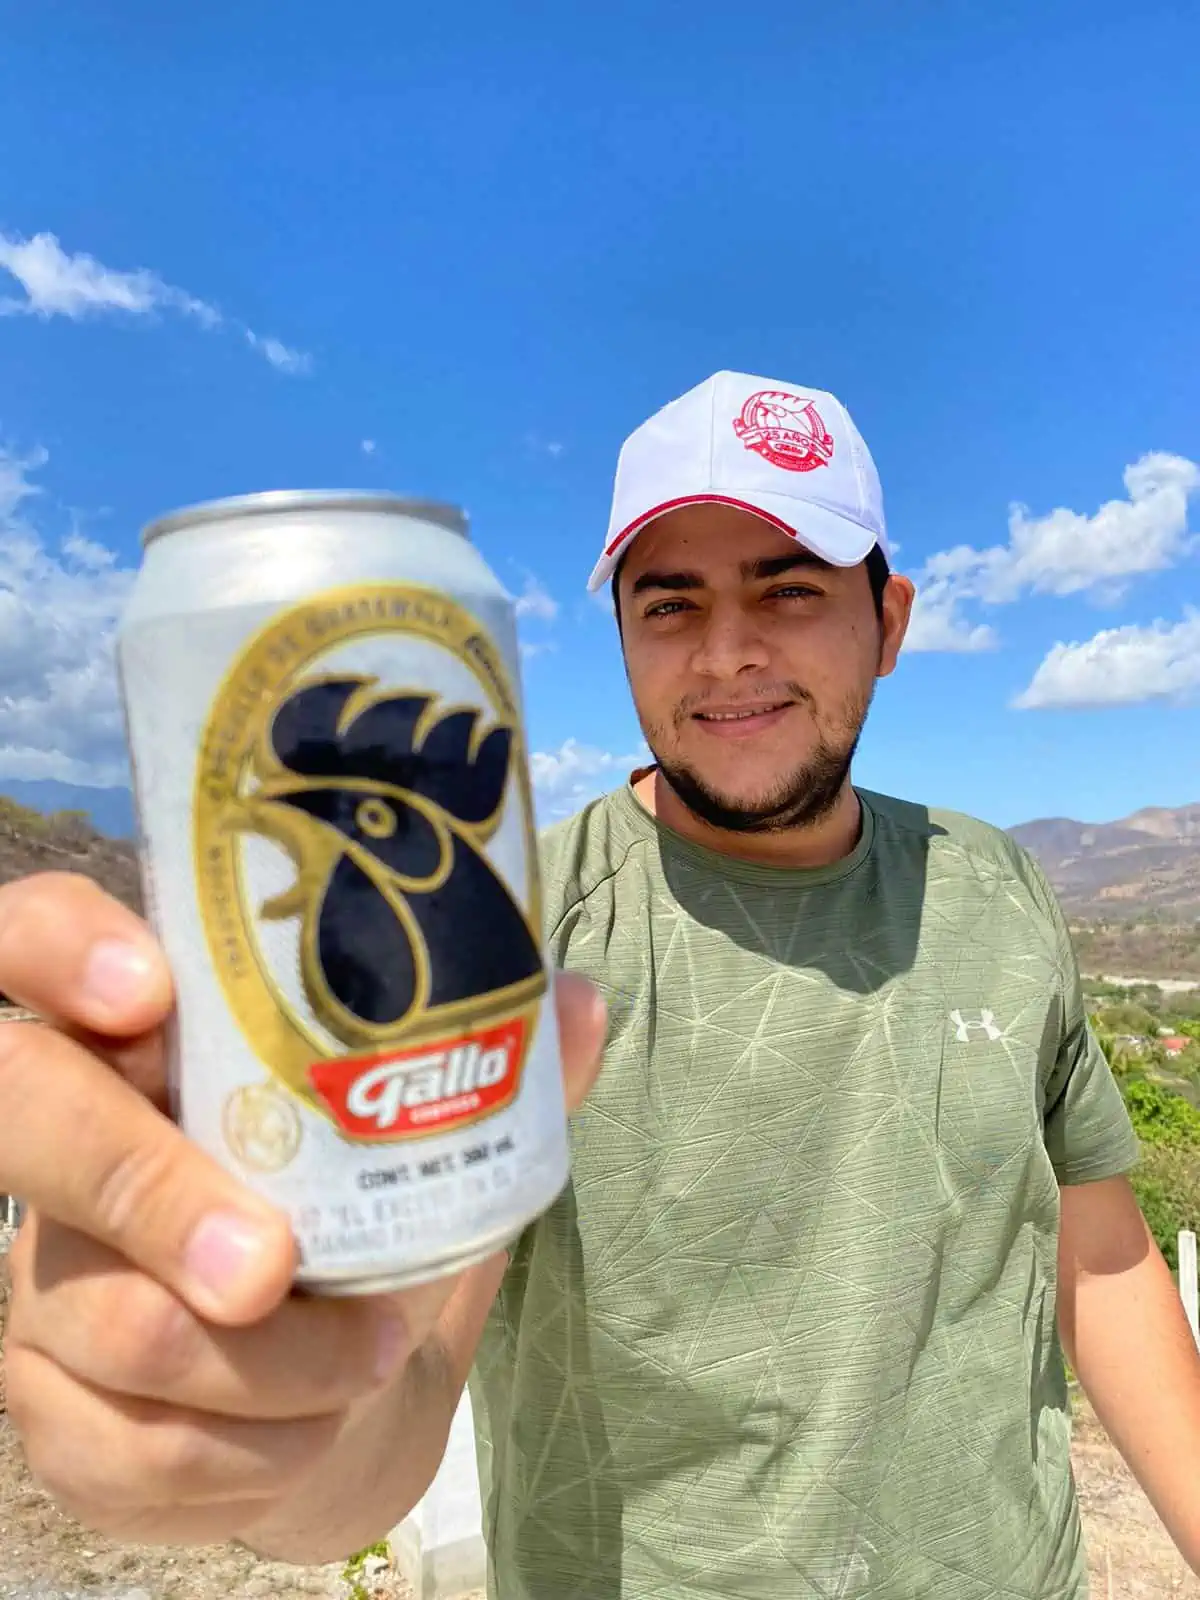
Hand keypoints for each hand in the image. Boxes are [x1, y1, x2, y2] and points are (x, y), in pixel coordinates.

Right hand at [0, 871, 604, 1545]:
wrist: (338, 1401)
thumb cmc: (371, 1230)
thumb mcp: (429, 1138)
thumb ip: (494, 1065)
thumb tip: (573, 1000)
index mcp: (146, 1040)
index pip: (31, 937)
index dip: (60, 948)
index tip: (148, 989)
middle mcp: (63, 1140)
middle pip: (27, 1114)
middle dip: (152, 1189)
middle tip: (273, 1261)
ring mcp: (42, 1279)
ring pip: (115, 1317)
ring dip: (277, 1360)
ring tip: (376, 1350)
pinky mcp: (46, 1410)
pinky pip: (131, 1446)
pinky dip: (259, 1447)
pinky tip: (317, 1426)